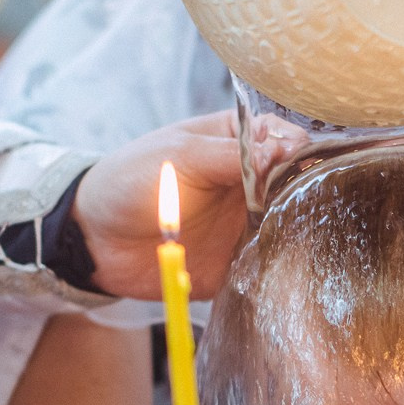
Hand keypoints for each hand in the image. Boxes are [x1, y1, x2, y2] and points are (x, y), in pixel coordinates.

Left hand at [74, 112, 305, 297]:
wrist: (95, 240)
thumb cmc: (130, 181)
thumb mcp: (180, 156)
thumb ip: (233, 155)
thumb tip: (285, 149)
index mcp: (236, 144)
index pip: (285, 138)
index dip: (298, 148)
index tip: (299, 161)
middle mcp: (250, 183)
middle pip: (297, 183)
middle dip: (308, 190)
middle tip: (306, 200)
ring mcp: (246, 223)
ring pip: (291, 224)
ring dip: (300, 229)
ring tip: (300, 232)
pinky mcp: (238, 261)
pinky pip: (271, 264)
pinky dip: (281, 266)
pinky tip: (289, 264)